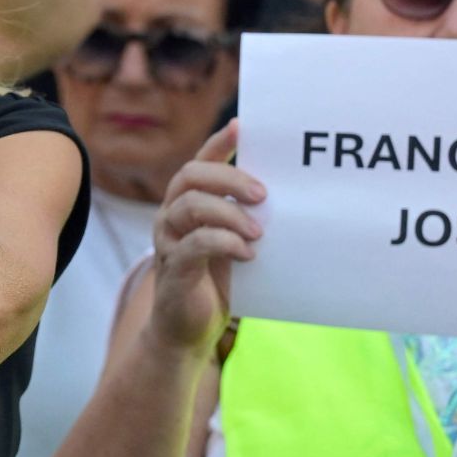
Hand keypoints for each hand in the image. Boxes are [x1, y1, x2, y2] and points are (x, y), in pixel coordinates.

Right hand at [149, 121, 263, 354]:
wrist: (188, 330)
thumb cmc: (216, 281)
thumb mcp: (234, 243)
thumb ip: (247, 219)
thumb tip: (288, 197)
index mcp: (187, 203)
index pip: (199, 163)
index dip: (219, 144)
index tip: (242, 126)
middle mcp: (171, 215)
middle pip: (190, 177)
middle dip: (229, 179)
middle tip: (264, 194)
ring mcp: (168, 240)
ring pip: (190, 206)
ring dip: (229, 213)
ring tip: (258, 233)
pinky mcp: (172, 267)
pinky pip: (194, 244)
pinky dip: (224, 243)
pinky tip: (247, 254)